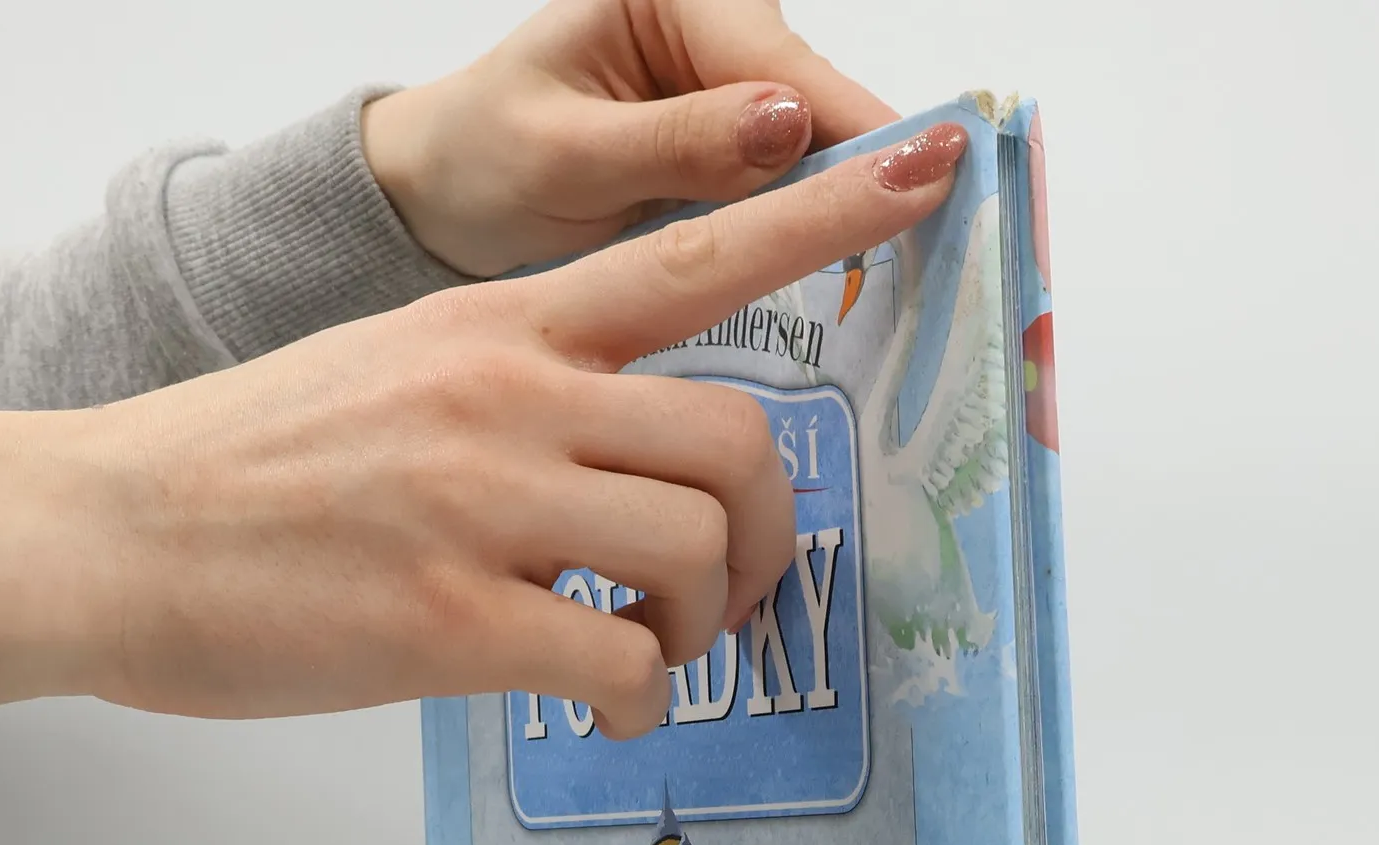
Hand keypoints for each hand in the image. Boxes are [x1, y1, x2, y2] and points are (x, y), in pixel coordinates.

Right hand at [0, 124, 966, 731]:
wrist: (100, 534)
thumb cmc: (247, 470)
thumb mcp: (394, 380)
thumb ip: (521, 405)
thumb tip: (621, 484)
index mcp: (496, 326)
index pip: (693, 251)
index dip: (827, 213)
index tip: (934, 169)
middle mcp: (505, 395)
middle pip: (739, 442)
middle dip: (764, 538)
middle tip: (724, 600)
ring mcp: (477, 503)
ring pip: (697, 550)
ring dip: (701, 627)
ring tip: (645, 658)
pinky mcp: (445, 618)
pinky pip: (620, 662)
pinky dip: (637, 701)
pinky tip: (596, 706)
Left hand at [362, 0, 895, 279]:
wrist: (446, 194)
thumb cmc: (484, 158)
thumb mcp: (564, 154)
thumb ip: (674, 143)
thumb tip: (787, 124)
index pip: (787, 70)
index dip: (861, 132)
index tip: (932, 178)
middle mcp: (718, 31)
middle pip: (824, 108)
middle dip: (867, 177)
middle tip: (931, 253)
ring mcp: (735, 95)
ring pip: (822, 153)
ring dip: (849, 212)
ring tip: (905, 278)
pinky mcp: (738, 153)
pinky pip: (794, 189)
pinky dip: (817, 232)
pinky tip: (851, 279)